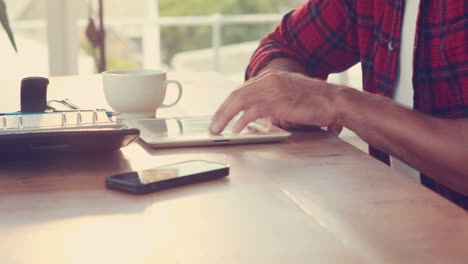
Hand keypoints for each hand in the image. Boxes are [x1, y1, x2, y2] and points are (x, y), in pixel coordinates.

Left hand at [209, 70, 344, 134]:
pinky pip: (253, 111)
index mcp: (271, 77)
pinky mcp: (278, 102)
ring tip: (217, 129)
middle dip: (221, 111)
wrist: (334, 100)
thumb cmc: (314, 101)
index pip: (242, 90)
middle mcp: (269, 80)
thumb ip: (272, 100)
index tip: (220, 116)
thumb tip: (256, 115)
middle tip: (212, 125)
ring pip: (240, 101)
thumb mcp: (289, 95)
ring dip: (225, 116)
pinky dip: (242, 121)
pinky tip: (236, 130)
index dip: (228, 104)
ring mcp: (273, 89)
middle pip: (236, 94)